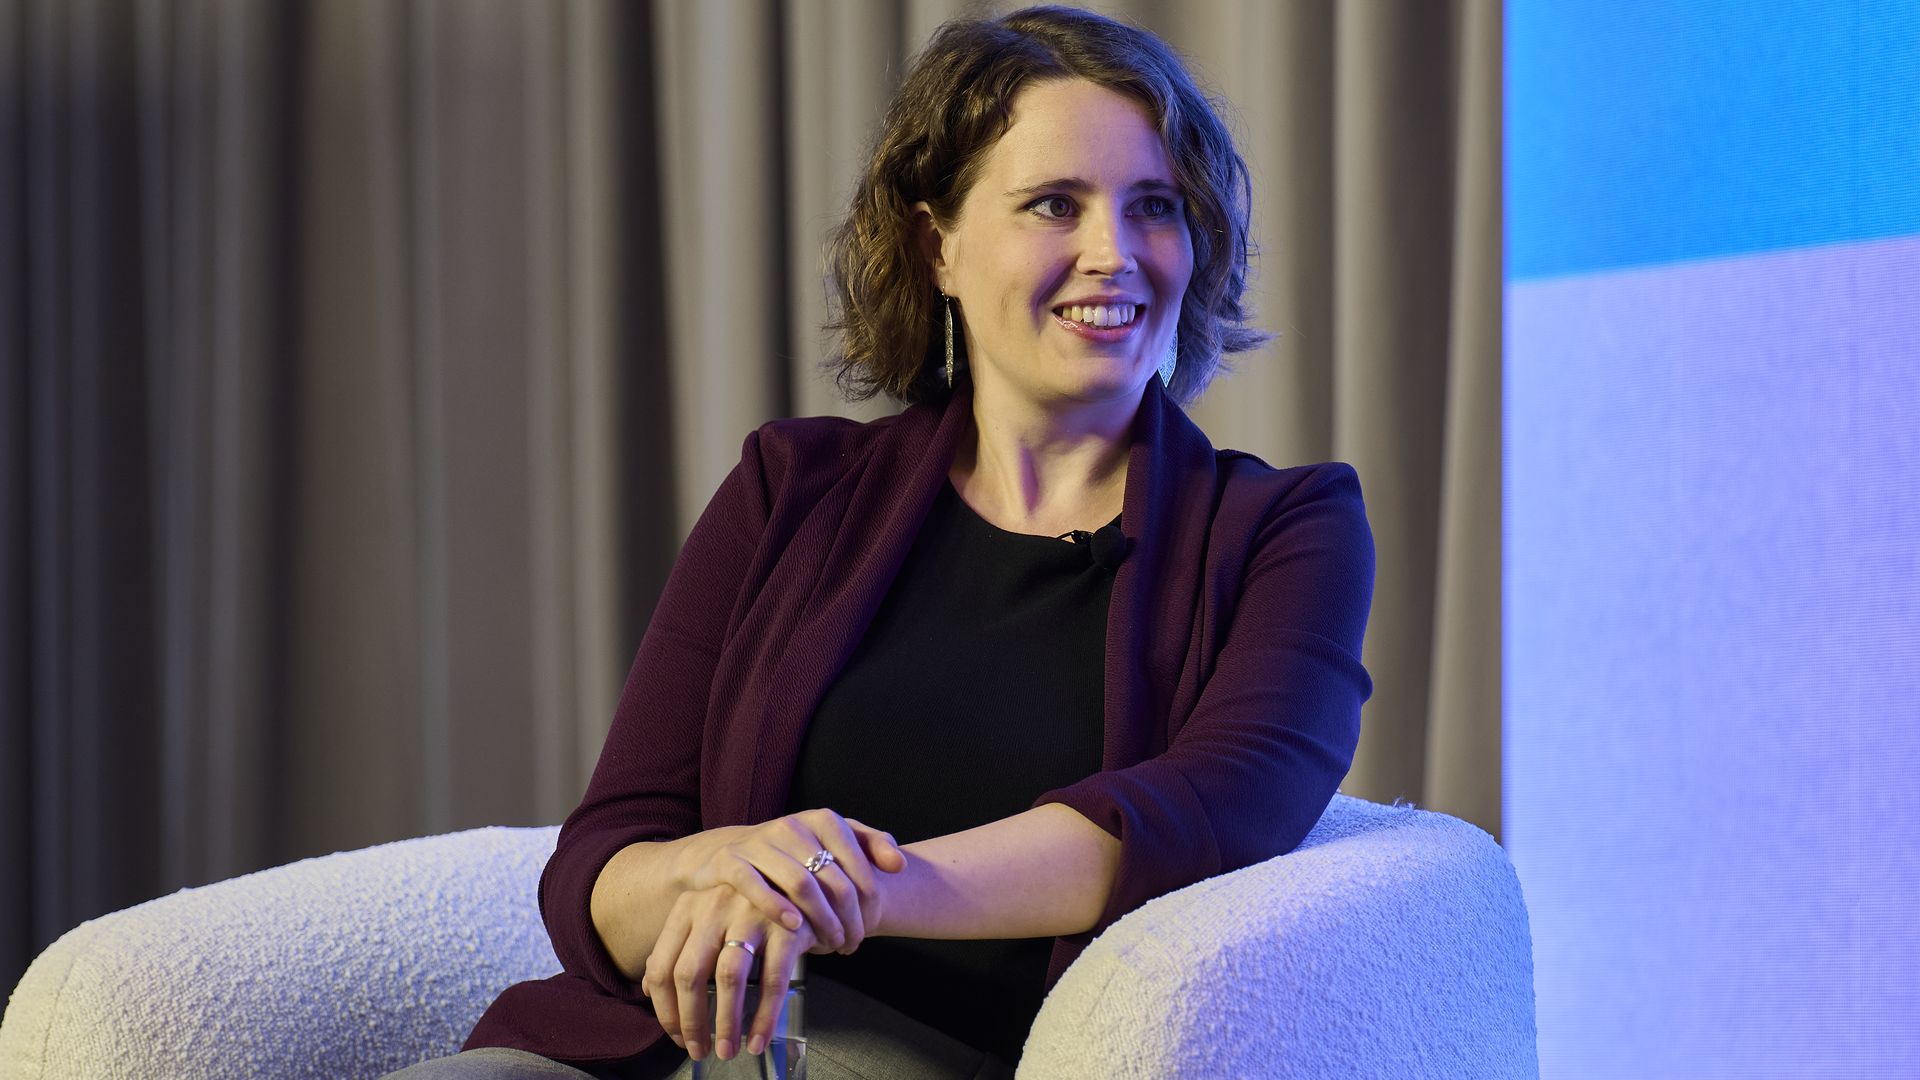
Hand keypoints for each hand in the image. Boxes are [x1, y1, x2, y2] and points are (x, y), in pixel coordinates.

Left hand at [641, 883, 811, 1062]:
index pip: (661, 966)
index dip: (665, 1009)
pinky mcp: (787, 927)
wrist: (804, 882)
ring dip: (726, 1023)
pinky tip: (758, 1038)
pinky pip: (773, 980)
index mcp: (688, 906)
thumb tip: (649, 989)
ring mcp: (751, 913)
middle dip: (691, 1022)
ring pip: (728, 978)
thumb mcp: (708, 916)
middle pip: (689, 974)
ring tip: (728, 1050)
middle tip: (698, 1050)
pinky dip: (765, 1016)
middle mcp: (715, 906)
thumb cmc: (750, 907)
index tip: (675, 1035)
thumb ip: (680, 947)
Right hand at [679, 809, 905, 954]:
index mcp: (823, 820)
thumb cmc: (795, 853)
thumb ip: (872, 845)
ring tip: (831, 944)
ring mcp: (760, 843)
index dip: (869, 898)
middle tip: (853, 943)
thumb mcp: (835, 842)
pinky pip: (755, 884)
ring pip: (800, 883)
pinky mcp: (731, 861)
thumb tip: (900, 864)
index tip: (872, 925)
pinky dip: (776, 907)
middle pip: (832, 878)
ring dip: (820, 919)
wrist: (733, 852)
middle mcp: (792, 826)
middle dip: (847, 917)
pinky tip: (796, 927)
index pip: (857, 861)